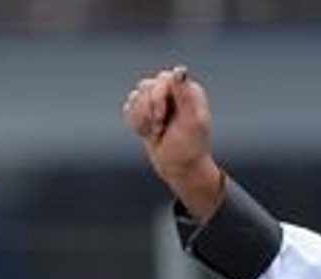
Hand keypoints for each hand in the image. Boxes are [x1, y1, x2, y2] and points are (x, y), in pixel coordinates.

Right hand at [122, 65, 224, 220]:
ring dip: (143, 119)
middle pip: (146, 85)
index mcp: (188, 91)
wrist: (177, 167)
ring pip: (135, 96)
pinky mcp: (144, 110)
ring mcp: (157, 100)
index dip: (157, 97)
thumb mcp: (191, 121)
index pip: (163, 79)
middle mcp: (173, 92)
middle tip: (160, 128)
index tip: (162, 117)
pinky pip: (128, 107)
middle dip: (149, 111)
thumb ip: (184, 94)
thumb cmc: (189, 147)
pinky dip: (136, 124)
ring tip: (156, 132)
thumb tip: (179, 70)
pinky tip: (148, 133)